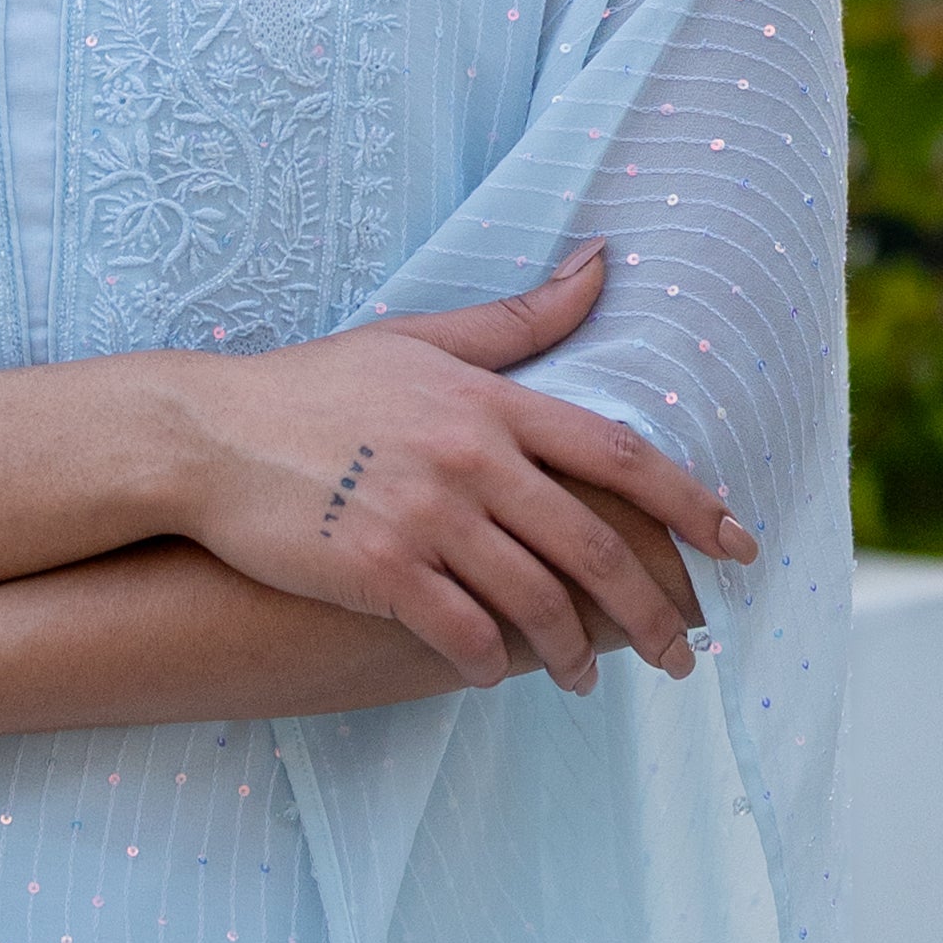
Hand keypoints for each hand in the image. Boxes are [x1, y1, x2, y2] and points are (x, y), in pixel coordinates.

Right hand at [147, 246, 752, 691]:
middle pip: (593, 545)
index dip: (689, 504)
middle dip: (651, 609)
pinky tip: (497, 673)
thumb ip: (520, 320)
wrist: (204, 434)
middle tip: (680, 655)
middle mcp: (472, 458)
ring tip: (583, 679)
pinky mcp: (380, 571)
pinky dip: (491, 662)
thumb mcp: (419, 340)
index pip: (619, 455)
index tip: (738, 546)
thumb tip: (604, 263)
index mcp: (491, 402)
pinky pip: (463, 633)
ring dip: (571, 651)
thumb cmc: (313, 386)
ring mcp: (426, 516)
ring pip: (535, 600)